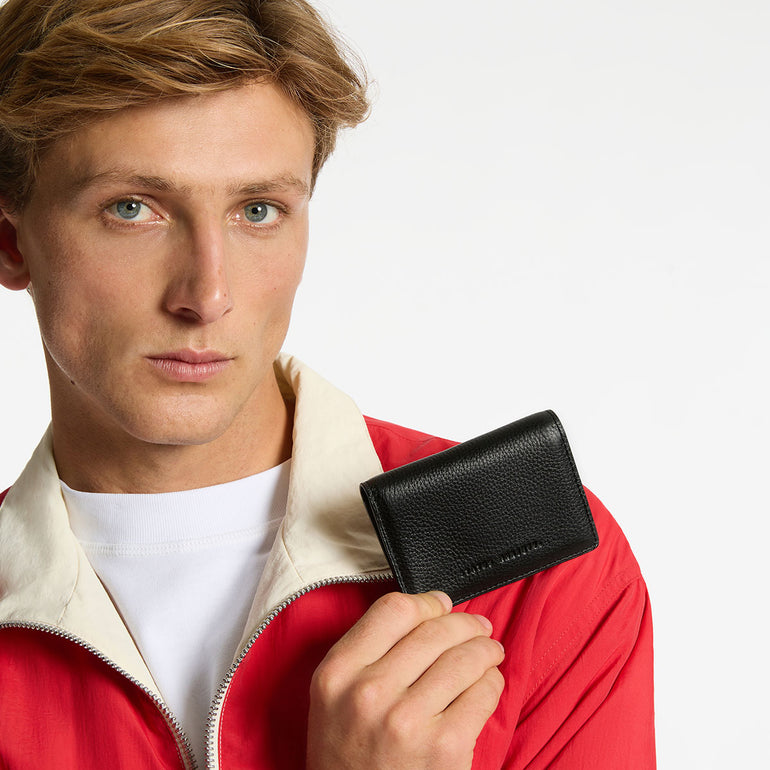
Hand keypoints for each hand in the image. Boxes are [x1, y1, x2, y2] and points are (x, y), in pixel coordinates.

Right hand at [307, 591, 504, 769]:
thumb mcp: (333, 696)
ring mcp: (407, 721)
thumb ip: (367, 649)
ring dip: (486, 650)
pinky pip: (482, 694)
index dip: (426, 602)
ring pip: (464, 658)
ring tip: (490, 653)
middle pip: (434, 630)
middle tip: (478, 627)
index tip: (441, 605)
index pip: (393, 610)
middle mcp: (369, 693)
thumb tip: (432, 609)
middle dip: (465, 623)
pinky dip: (492, 683)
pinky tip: (487, 684)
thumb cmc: (348, 756)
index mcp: (338, 673)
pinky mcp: (444, 747)